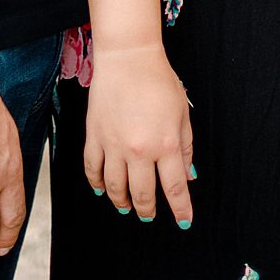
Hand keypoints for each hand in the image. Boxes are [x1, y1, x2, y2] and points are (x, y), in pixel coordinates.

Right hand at [81, 43, 194, 226]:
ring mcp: (114, 144)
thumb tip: (187, 175)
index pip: (175, 189)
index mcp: (166, 145)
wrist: (128, 58)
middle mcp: (139, 150)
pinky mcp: (95, 135)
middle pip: (143, 194)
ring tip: (126, 208)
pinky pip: (93, 167)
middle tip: (149, 216)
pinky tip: (101, 189)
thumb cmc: (159, 82)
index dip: (181, 209)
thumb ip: (185, 148)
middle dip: (148, 210)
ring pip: (115, 187)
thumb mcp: (183, 115)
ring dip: (122, 202)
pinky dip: (96, 183)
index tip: (183, 221)